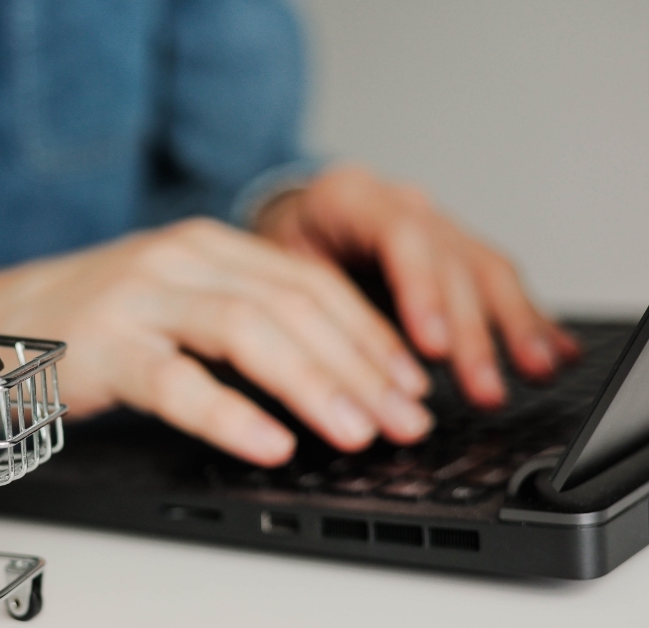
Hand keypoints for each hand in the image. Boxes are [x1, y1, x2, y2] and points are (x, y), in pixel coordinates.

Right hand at [0, 218, 434, 466]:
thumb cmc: (89, 321)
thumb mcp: (174, 299)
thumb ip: (239, 318)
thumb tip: (329, 373)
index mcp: (206, 245)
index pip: (310, 281)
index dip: (370, 333)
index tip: (411, 381)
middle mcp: (180, 258)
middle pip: (293, 304)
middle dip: (361, 365)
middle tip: (406, 417)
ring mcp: (141, 297)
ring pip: (248, 331)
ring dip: (315, 384)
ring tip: (358, 431)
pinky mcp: (105, 345)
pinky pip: (178, 381)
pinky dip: (231, 414)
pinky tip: (270, 443)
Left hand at [255, 165, 579, 407]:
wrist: (289, 218)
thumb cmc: (275, 248)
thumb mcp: (273, 268)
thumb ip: (307, 305)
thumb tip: (335, 371)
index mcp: (350, 197)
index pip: (400, 237)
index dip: (422, 292)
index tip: (433, 346)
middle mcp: (402, 203)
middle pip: (450, 261)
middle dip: (472, 331)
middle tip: (483, 388)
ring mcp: (435, 225)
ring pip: (484, 270)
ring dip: (513, 327)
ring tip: (535, 372)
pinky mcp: (456, 251)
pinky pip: (498, 281)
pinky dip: (528, 318)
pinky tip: (555, 351)